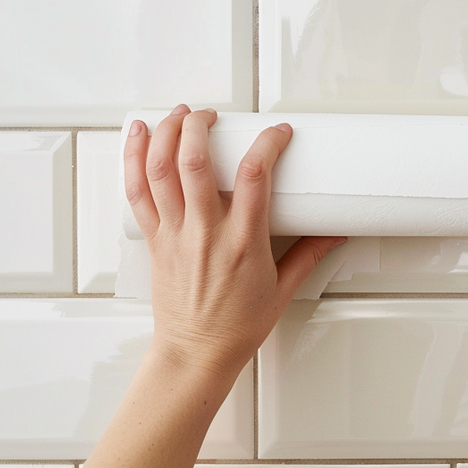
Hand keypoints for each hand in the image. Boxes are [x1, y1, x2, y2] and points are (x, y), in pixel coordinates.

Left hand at [123, 105, 345, 381]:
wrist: (196, 354)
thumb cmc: (235, 327)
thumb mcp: (282, 289)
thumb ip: (309, 254)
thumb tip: (334, 231)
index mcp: (243, 243)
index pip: (254, 177)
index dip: (267, 144)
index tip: (278, 132)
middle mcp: (205, 234)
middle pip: (196, 163)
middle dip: (200, 127)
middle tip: (211, 114)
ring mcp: (176, 235)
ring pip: (161, 171)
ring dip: (167, 133)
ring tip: (178, 113)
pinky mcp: (156, 240)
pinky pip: (138, 192)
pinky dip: (133, 159)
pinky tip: (138, 135)